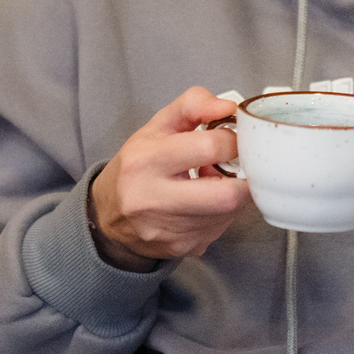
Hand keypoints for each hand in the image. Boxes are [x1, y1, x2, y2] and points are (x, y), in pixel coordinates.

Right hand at [88, 86, 248, 269]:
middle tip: (239, 165)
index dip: (232, 140)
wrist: (109, 216)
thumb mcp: (156, 127)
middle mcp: (152, 200)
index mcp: (144, 162)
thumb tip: (228, 107)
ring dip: (233, 194)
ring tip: (215, 181)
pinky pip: (220, 228)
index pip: (208, 148)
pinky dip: (223, 212)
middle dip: (244, 178)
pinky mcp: (182, 247)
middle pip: (226, 195)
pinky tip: (206, 202)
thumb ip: (192, 106)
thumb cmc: (136, 167)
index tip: (234, 138)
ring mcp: (168, 230)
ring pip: (228, 213)